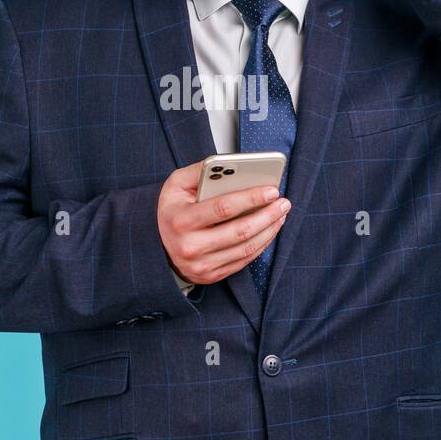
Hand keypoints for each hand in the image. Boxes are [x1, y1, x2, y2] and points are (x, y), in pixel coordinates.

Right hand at [157, 160, 291, 284]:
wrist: (156, 246)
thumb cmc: (172, 211)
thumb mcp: (175, 185)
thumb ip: (200, 171)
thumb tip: (229, 163)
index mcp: (182, 220)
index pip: (223, 208)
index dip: (251, 198)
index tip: (272, 190)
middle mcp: (191, 246)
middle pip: (240, 231)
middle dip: (267, 215)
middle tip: (283, 202)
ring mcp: (202, 265)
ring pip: (246, 248)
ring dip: (269, 230)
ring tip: (280, 214)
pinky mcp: (212, 275)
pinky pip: (244, 260)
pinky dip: (261, 244)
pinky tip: (270, 229)